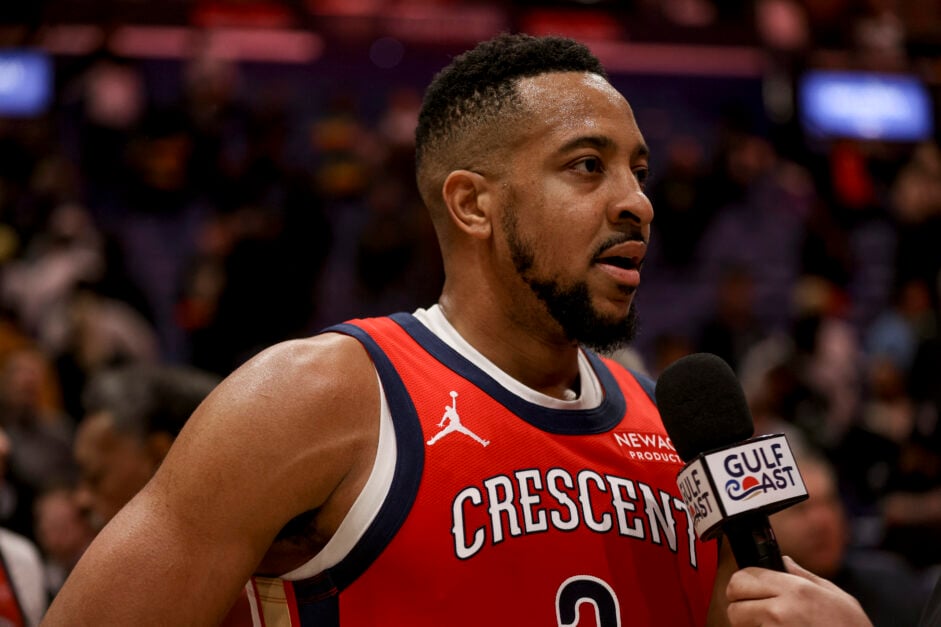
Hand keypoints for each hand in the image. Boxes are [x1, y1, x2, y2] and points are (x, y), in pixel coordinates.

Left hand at [725, 556, 871, 625]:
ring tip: (769, 624)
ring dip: (747, 622)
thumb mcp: (836, 596)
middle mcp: (781, 610)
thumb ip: (804, 576)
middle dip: (740, 603)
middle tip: (753, 608)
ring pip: (738, 621)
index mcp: (795, 590)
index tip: (749, 589)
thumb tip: (784, 560)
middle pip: (734, 599)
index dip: (744, 582)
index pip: (745, 576)